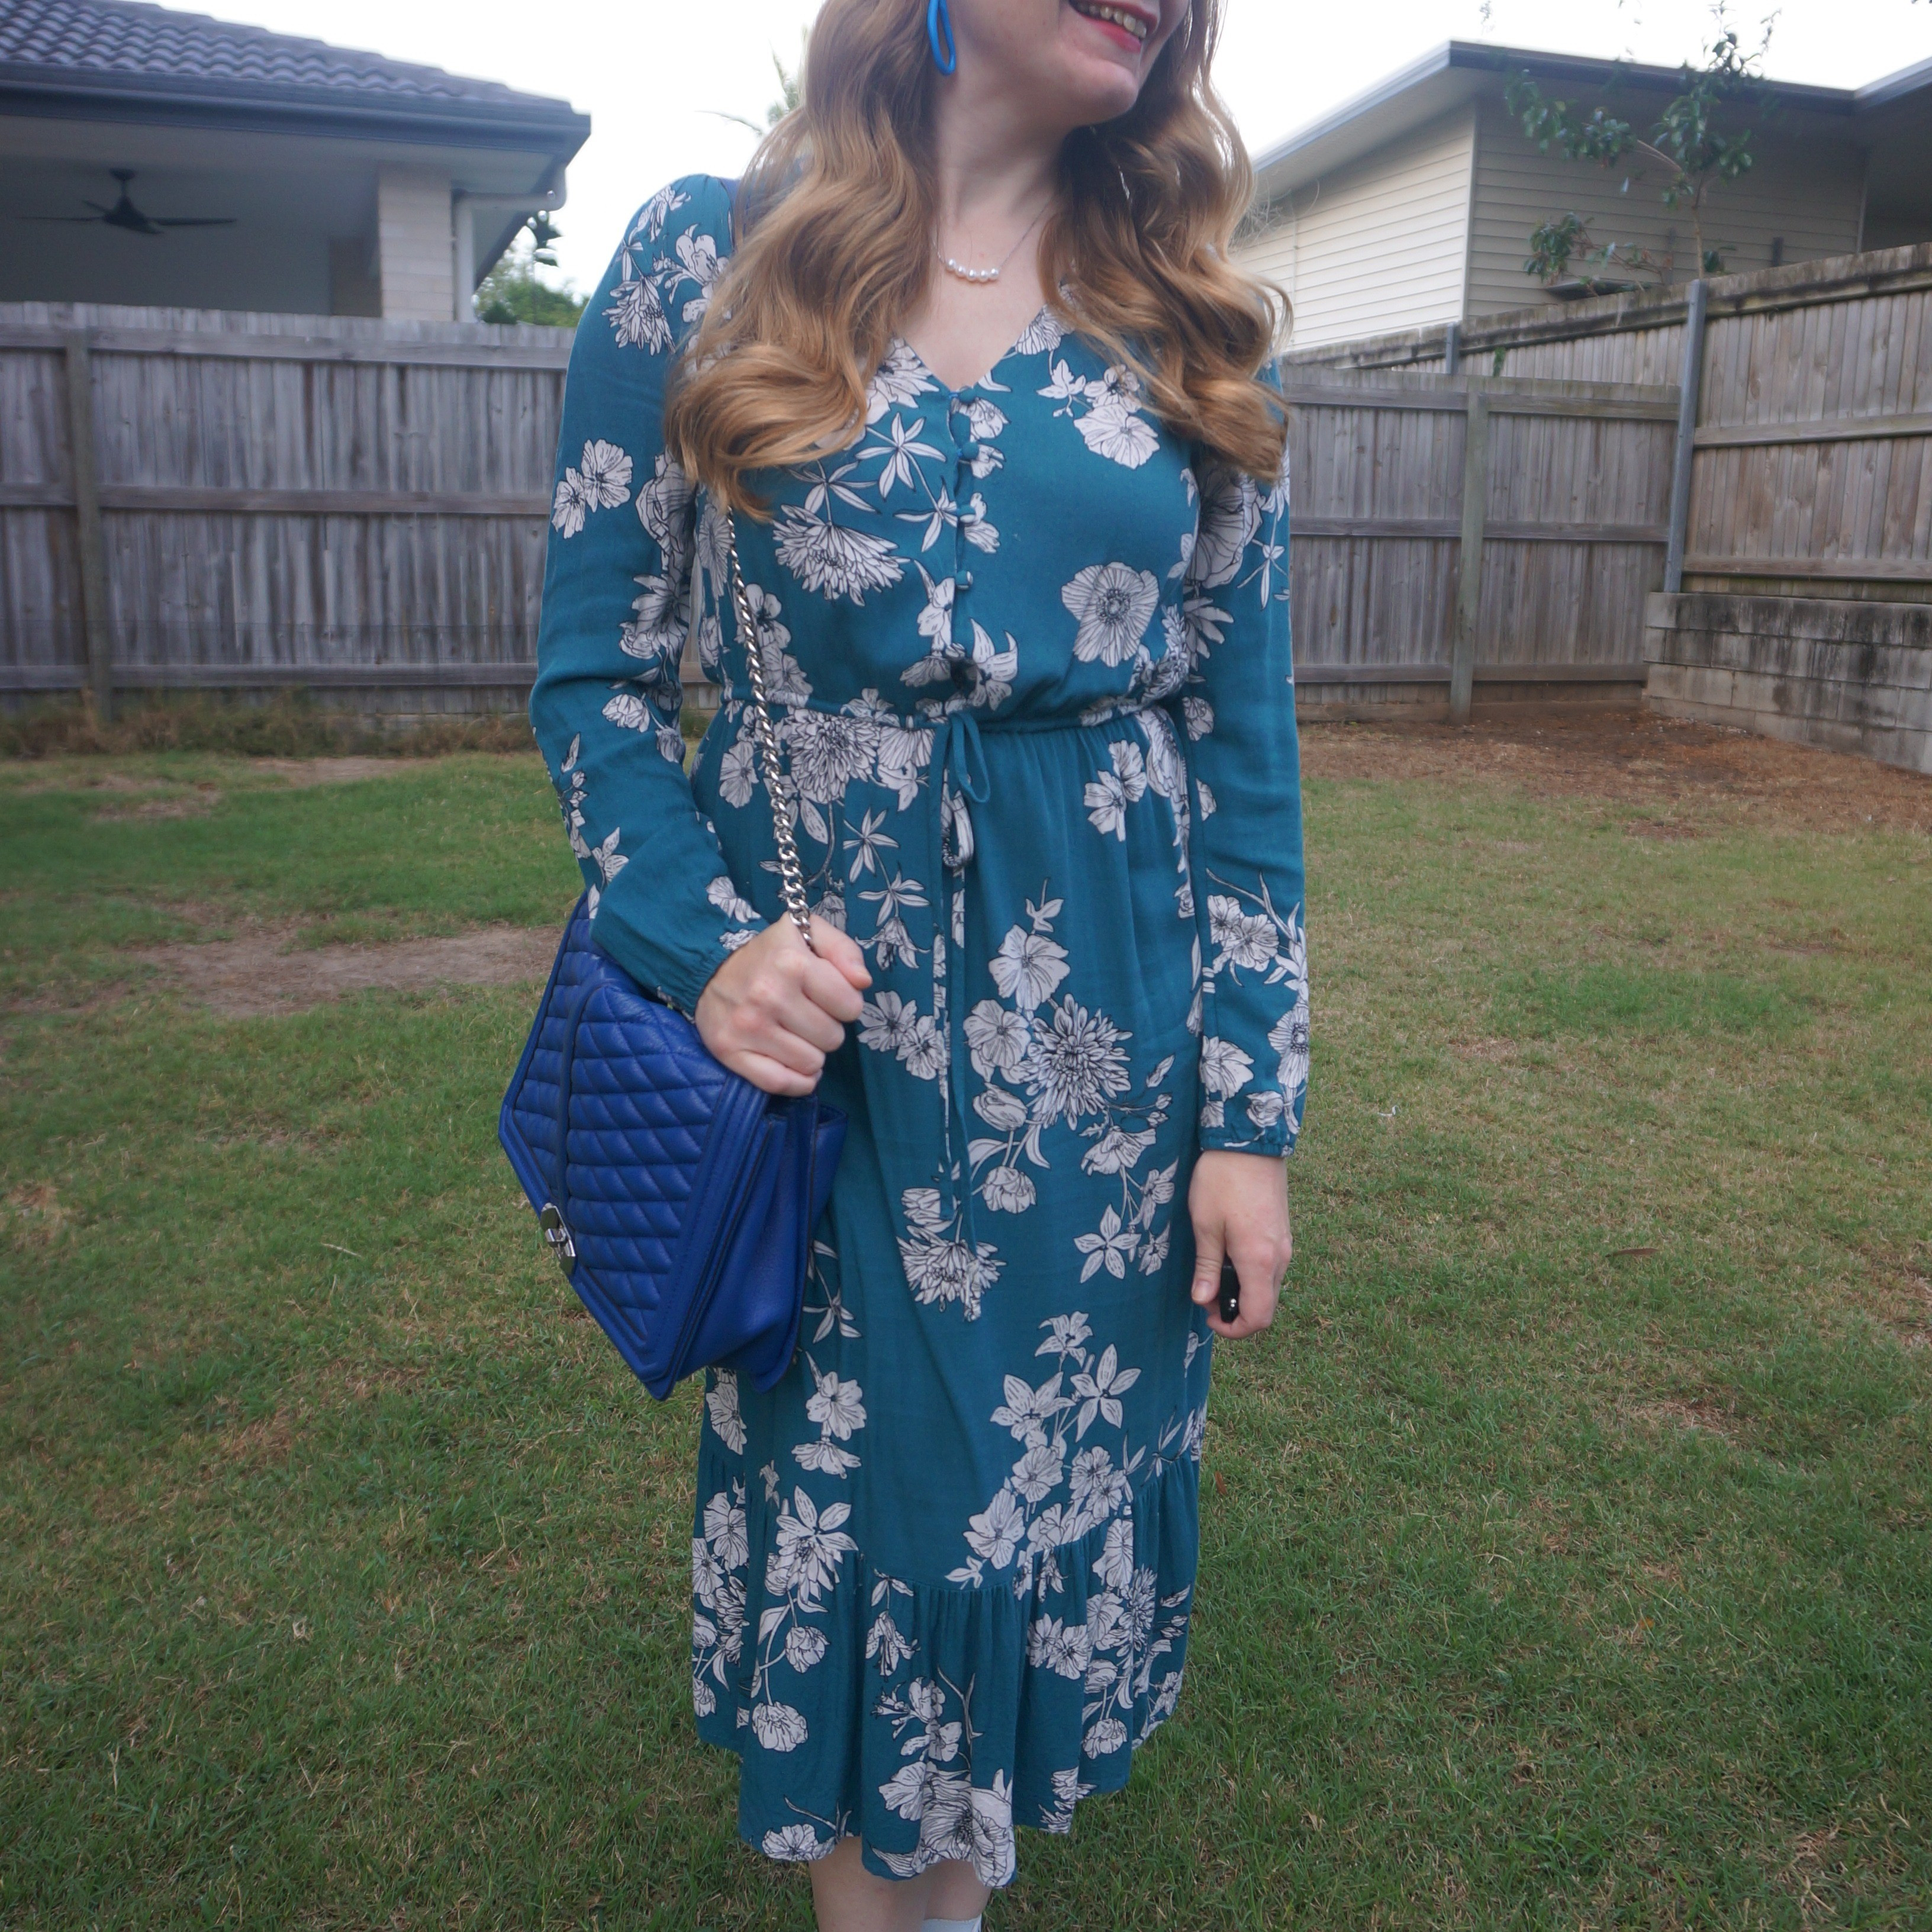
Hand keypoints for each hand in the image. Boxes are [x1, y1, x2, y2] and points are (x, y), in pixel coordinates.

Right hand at [694, 915, 870, 1095]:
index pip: (850, 1007)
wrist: (710, 967)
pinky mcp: (729, 1051)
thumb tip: (862, 983)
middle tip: (808, 1015)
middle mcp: (768, 996)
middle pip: (832, 1038)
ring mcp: (747, 1027)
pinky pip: (779, 1083)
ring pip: (810, 1064)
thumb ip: (844, 950)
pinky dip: (796, 1081)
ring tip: (796, 1034)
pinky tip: (795, 1065)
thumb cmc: (770, 953)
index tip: (829, 997)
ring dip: (811, 1053)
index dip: (845, 1004)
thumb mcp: (810, 932)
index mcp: (792, 963)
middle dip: (827, 1028)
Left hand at [1187, 1149, 1292, 1340]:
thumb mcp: (1205, 1225)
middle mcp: (1280, 1258)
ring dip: (1243, 1291)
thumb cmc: (1222, 1181)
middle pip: (1265, 1306)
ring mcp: (1284, 1245)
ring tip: (1213, 1272)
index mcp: (1260, 1261)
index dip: (1234, 1329)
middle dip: (1236, 1311)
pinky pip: (1270, 1267)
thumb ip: (1207, 1267)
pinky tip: (1229, 1255)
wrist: (1250, 1142)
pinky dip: (1251, 1274)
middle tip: (1205, 1294)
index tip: (1208, 1316)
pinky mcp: (1282, 1232)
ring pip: (1268, 1287)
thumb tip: (1203, 1300)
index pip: (1258, 1317)